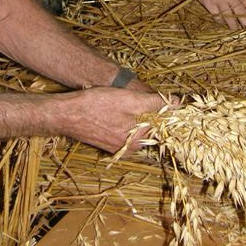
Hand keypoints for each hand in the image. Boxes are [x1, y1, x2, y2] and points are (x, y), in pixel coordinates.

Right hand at [43, 88, 164, 153]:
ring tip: (124, 99)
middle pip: (150, 128)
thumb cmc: (97, 105)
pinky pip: (124, 129)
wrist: (66, 114)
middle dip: (150, 111)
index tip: (167, 99)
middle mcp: (130, 149)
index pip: (163, 128)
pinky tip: (115, 106)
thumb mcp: (130, 100)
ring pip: (137, 127)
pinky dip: (125, 118)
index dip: (166, 111)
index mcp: (138, 142)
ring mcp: (118, 147)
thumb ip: (156, 103)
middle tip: (138, 95)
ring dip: (136, 113)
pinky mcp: (108, 142)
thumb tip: (179, 103)